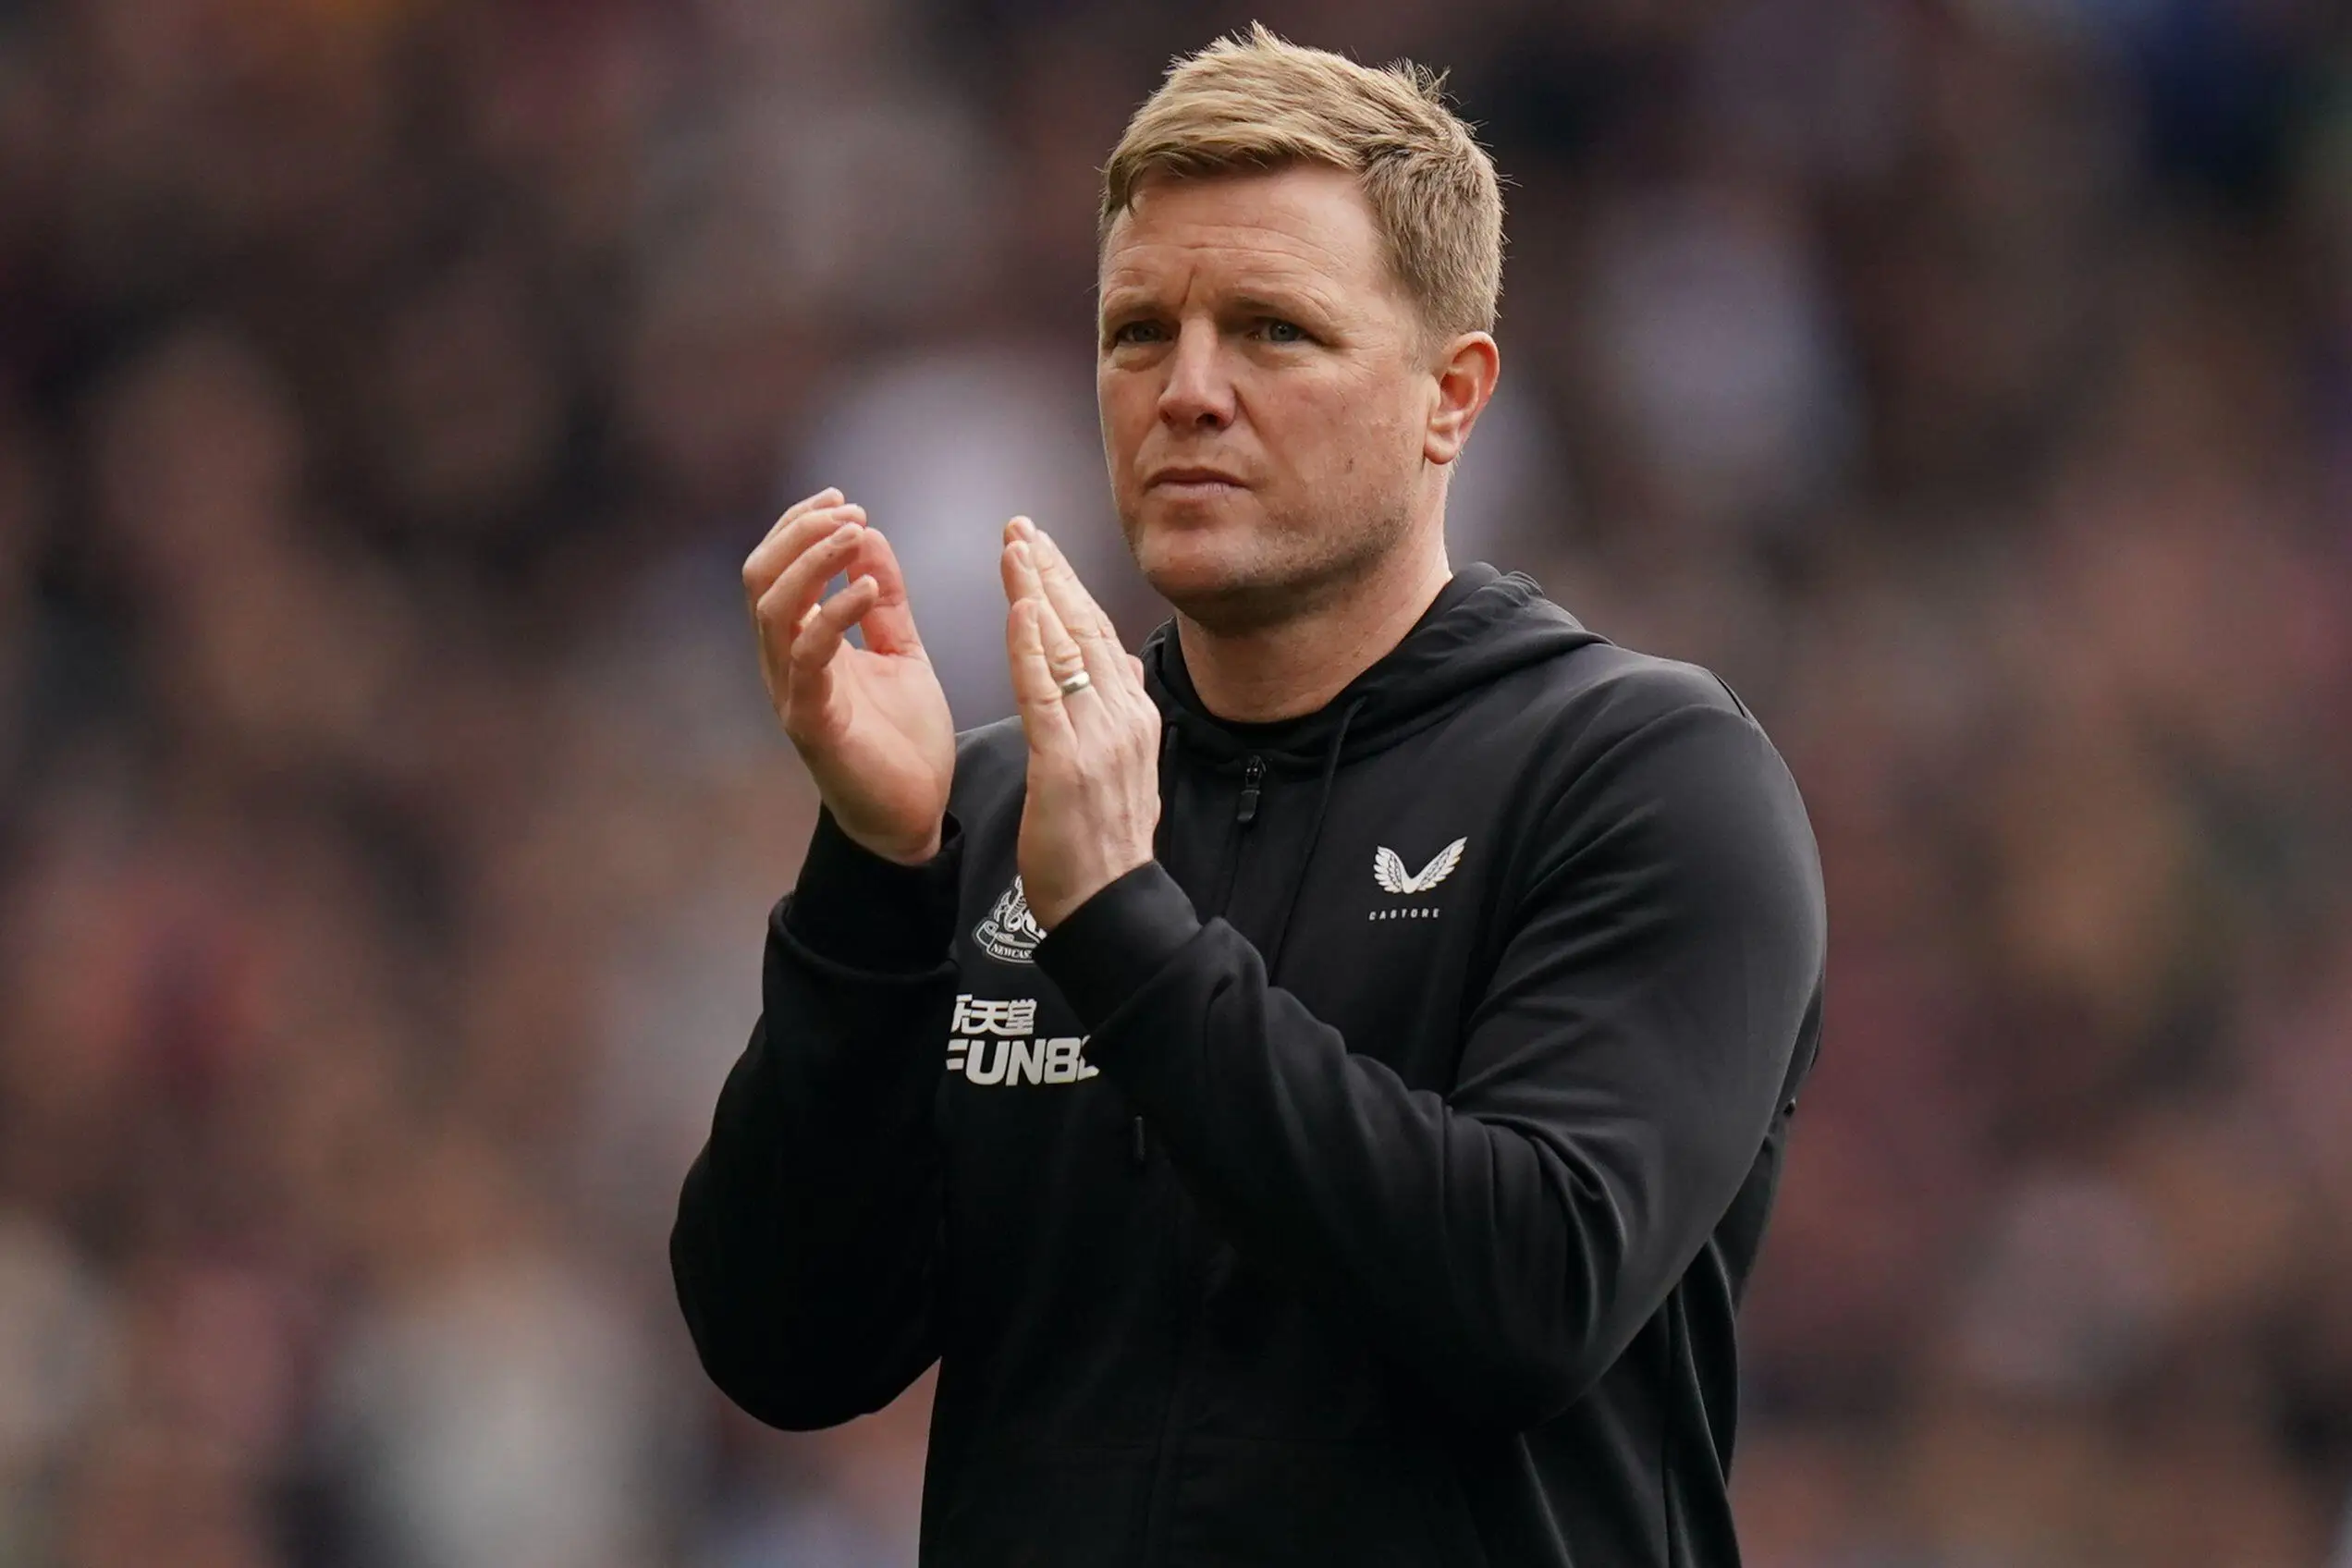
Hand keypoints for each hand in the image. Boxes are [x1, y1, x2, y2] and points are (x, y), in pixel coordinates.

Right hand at [746, 488, 954, 863]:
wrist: (914, 816)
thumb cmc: (903, 740)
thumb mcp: (900, 652)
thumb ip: (885, 602)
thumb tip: (870, 537)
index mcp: (801, 645)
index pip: (777, 570)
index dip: (802, 527)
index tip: (845, 500)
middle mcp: (784, 665)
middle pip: (761, 579)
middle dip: (800, 533)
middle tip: (848, 511)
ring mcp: (793, 693)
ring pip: (773, 609)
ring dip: (813, 561)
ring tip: (855, 534)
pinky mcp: (813, 722)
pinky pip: (809, 655)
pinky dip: (835, 612)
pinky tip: (868, 587)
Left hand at [1000, 516, 1160, 928]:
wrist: (1107, 905)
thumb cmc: (1104, 843)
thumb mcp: (1126, 767)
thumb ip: (1122, 711)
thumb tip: (1120, 662)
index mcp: (1135, 715)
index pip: (1098, 634)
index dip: (1067, 586)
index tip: (1041, 547)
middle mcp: (1123, 717)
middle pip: (1083, 627)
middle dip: (1050, 572)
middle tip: (1020, 527)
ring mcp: (1098, 739)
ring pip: (1064, 649)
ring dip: (1035, 592)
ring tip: (1013, 547)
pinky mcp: (1064, 764)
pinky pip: (1045, 694)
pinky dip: (1030, 647)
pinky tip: (1017, 608)